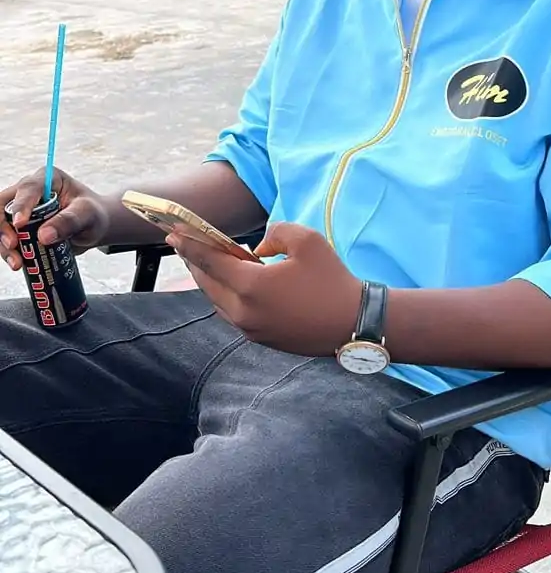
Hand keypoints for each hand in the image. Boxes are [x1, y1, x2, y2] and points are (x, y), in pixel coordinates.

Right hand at [0, 167, 109, 270]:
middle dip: (3, 226)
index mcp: (47, 179)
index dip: (21, 205)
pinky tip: (18, 263)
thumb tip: (44, 236)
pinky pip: (6, 238)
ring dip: (3, 244)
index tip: (20, 224)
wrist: (94, 227)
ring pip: (1, 223)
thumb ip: (69, 221)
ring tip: (17, 263)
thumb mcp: (88, 215)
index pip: (28, 188)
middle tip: (12, 245)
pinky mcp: (20, 227)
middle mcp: (30, 191)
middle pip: (4, 205)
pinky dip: (8, 252)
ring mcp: (23, 209)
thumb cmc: (92, 214)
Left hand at [168, 222, 362, 355]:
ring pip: (217, 301)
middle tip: (186, 244)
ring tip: (209, 262)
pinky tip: (234, 283)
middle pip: (208, 284)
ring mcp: (251, 330)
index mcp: (250, 287)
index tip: (174, 233)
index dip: (191, 245)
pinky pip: (232, 313)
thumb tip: (257, 247)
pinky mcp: (261, 339)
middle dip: (195, 262)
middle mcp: (243, 312)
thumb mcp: (306, 240)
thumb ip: (275, 233)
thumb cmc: (331, 280)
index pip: (210, 262)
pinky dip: (226, 295)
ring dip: (210, 280)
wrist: (354, 323)